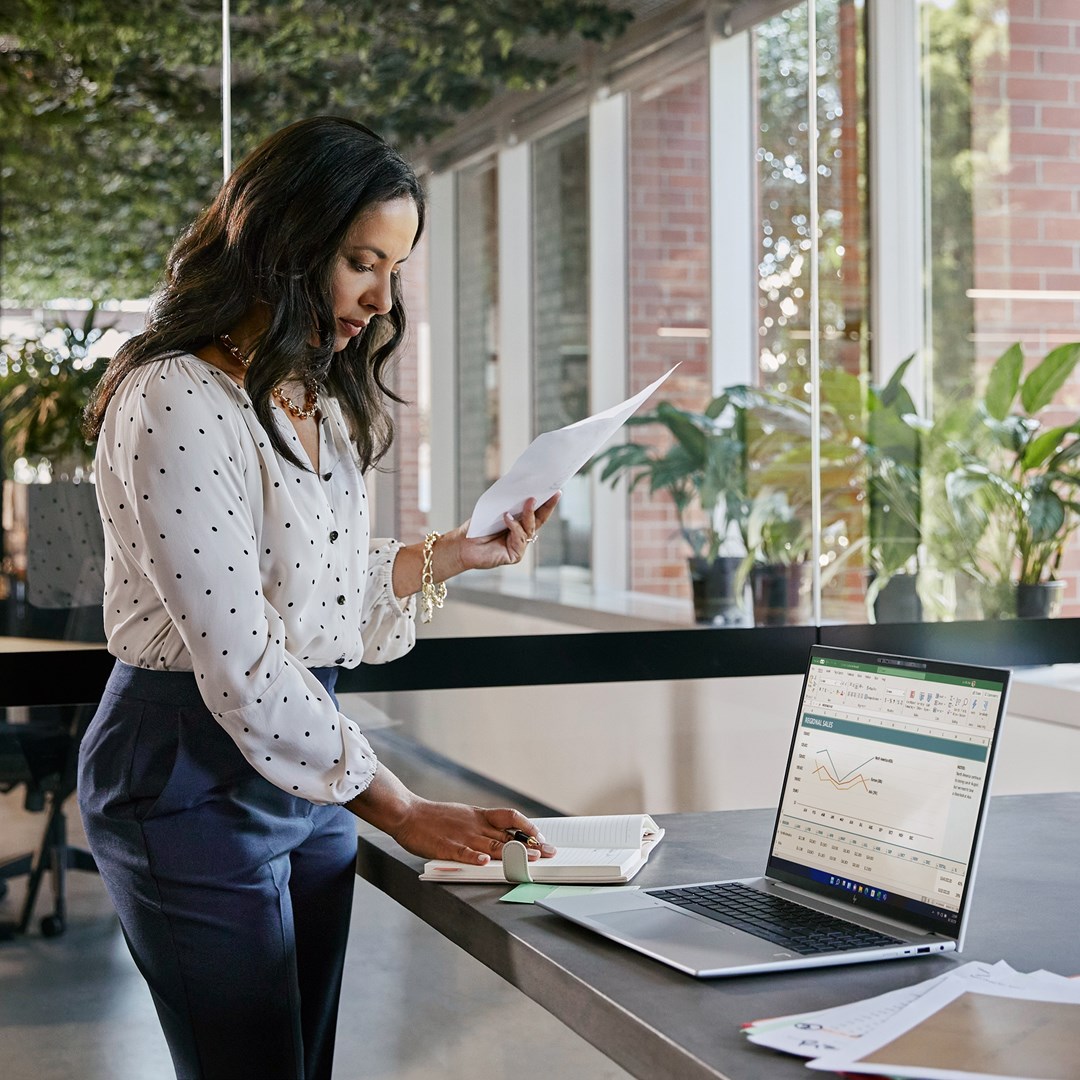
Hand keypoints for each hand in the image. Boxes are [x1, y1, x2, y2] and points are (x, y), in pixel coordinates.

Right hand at [391, 800, 557, 865]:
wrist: (408, 813)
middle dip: (530, 845)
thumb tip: (503, 835)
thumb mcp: (464, 815)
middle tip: (548, 854)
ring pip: (492, 845)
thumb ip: (482, 826)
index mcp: (479, 816)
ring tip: (530, 859)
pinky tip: (485, 862)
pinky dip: (475, 857)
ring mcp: (462, 835)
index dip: (528, 826)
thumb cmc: (434, 818)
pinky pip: (464, 852)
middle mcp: (475, 825)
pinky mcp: (447, 846)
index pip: (511, 817)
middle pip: (508, 835)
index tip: (542, 837)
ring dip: (513, 853)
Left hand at [443, 492, 560, 572]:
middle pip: (539, 521)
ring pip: (530, 528)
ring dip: (529, 514)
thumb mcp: (496, 510)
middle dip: (547, 507)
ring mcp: (519, 546)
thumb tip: (522, 488)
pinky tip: (507, 517)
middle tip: (553, 494)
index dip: (547, 503)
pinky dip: (514, 526)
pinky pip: (520, 538)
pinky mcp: (515, 555)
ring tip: (528, 500)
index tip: (556, 491)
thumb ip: (510, 503)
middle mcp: (521, 536)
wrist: (462, 544)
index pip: (536, 513)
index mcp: (519, 524)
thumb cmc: (478, 527)